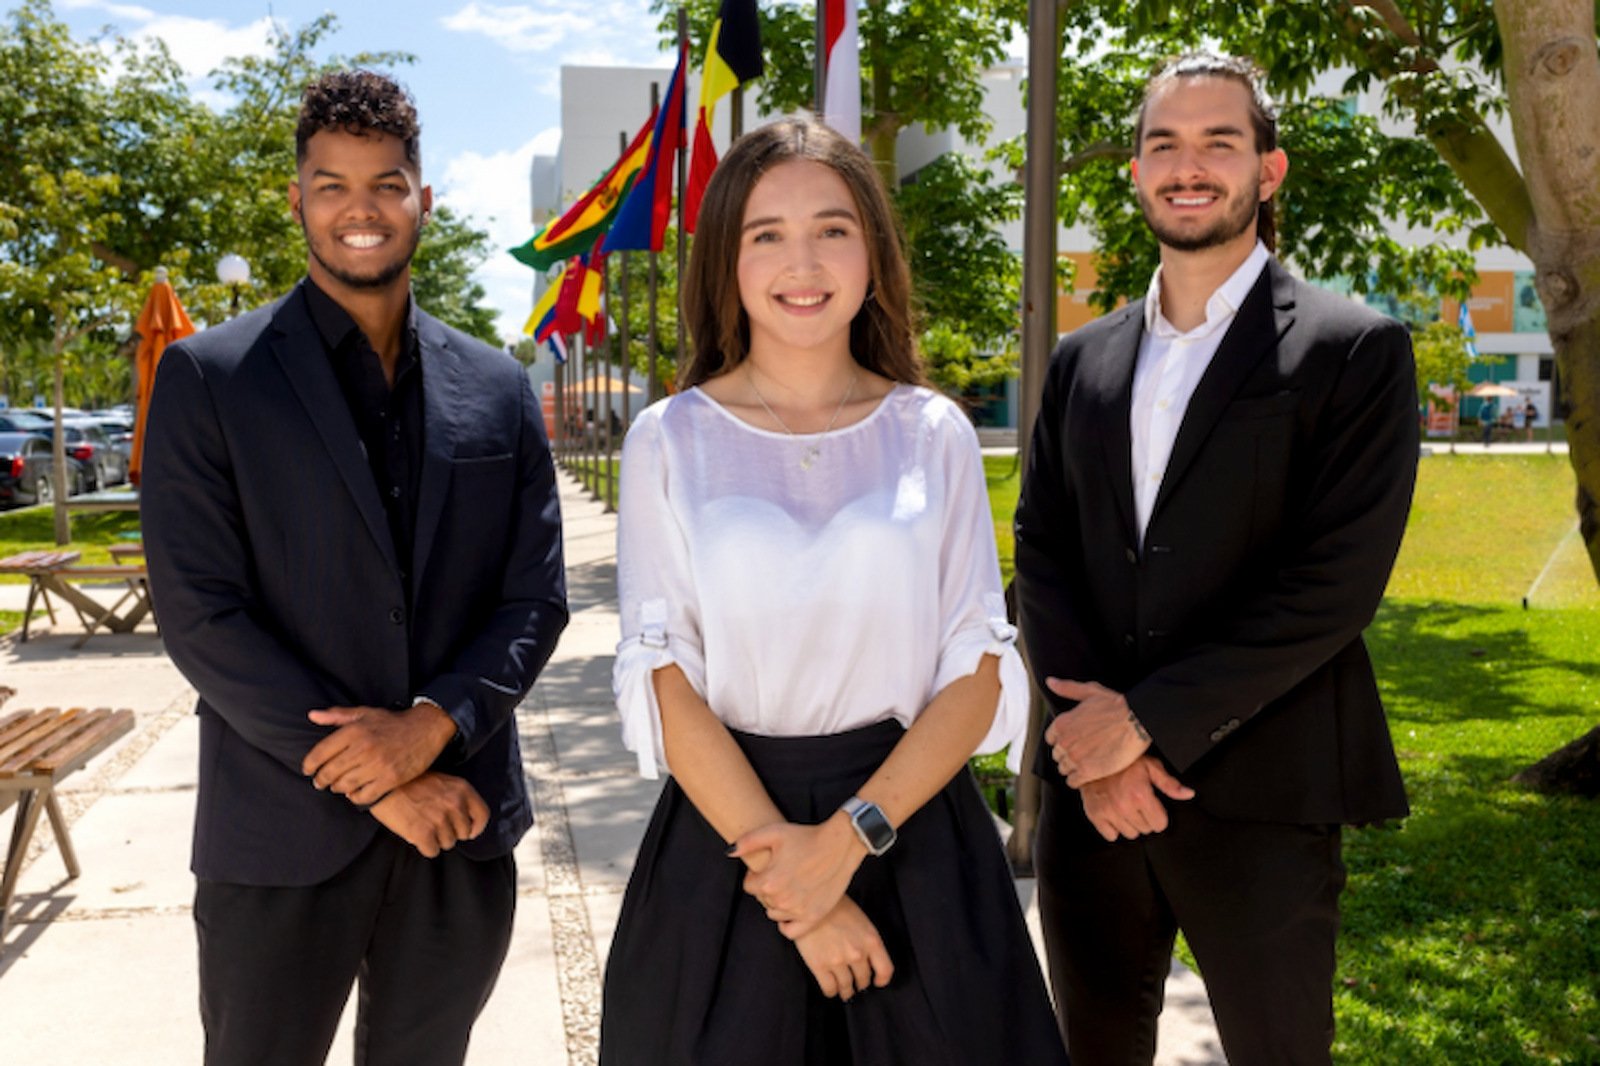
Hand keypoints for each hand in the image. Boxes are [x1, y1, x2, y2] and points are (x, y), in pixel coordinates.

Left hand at [302, 702, 457, 805]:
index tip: (307, 770)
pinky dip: (356, 796)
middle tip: (319, 782)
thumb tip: (312, 716)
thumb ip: (337, 716)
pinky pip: (364, 795)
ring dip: (337, 788)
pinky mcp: (391, 778)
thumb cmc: (393, 722)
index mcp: (354, 730)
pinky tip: (354, 792)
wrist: (427, 728)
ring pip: (345, 785)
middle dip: (321, 780)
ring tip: (337, 786)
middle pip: (330, 772)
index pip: (320, 753)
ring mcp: (378, 765)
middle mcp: (364, 747)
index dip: (309, 765)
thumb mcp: (365, 713)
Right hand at [368, 771, 488, 857]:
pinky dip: (424, 846)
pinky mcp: (423, 834)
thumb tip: (467, 821)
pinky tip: (415, 834)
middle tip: (434, 824)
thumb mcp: (443, 781)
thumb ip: (458, 798)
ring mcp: (440, 820)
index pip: (483, 816)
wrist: (384, 785)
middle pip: (463, 833)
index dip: (475, 827)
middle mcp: (455, 805)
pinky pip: (432, 851)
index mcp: (462, 790)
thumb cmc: (411, 781)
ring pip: (447, 844)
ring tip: (422, 824)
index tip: (468, 832)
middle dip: (450, 832)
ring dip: (436, 839)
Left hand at [730, 814, 865, 928]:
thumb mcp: (774, 832)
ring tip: (790, 887)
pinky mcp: (813, 917)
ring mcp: (798, 911)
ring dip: (777, 903)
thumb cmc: (807, 837)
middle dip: (767, 889)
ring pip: (774, 914)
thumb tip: (729, 853)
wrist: (840, 844)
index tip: (768, 868)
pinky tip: (792, 910)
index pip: (749, 887)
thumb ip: (747, 842)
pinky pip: (791, 932)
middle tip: (782, 875)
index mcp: (769, 882)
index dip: (756, 876)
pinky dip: (787, 924)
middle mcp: (782, 900)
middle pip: (762, 900)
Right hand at [792, 897, 893, 1000]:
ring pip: (846, 987)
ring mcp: (838, 961)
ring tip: (843, 990)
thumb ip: (867, 942)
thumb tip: (868, 961)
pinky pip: (829, 988)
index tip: (877, 982)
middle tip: (856, 983)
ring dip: (846, 991)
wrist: (810, 900)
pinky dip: (831, 992)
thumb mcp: (861, 921)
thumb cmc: (836, 906)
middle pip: (863, 980)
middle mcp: (857, 954)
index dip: (881, 980)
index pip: (885, 970)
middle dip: (860, 983)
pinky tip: (831, 989)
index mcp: (871, 941)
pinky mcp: (819, 965)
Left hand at [1043, 679, 1151, 787]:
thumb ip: (1068, 689)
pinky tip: (1090, 774)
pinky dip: (1078, 780)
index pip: (1051, 739)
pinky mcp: (1087, 772)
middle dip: (1068, 755)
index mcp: (1062, 724)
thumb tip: (1050, 682)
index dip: (1063, 741)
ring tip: (1088, 764)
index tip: (1074, 741)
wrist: (1136, 721)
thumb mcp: (1089, 691)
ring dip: (1073, 768)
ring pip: (1064, 769)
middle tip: (1084, 753)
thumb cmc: (1115, 705)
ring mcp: (1075, 758)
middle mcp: (1064, 742)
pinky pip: (1073, 782)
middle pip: (1058, 755)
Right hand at [1079, 756, 1193, 841]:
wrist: (1094, 756)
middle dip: (1144, 818)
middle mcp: (1124, 806)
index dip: (1158, 814)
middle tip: (1137, 802)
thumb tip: (1188, 794)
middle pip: (1145, 830)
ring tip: (1125, 806)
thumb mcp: (1150, 766)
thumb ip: (1169, 783)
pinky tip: (1114, 813)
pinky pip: (1111, 835)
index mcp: (1140, 795)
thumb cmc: (1123, 760)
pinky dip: (1113, 827)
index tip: (1152, 805)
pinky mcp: (1095, 815)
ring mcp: (1108, 812)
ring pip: (1130, 834)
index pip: (1160, 824)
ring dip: (1130, 823)